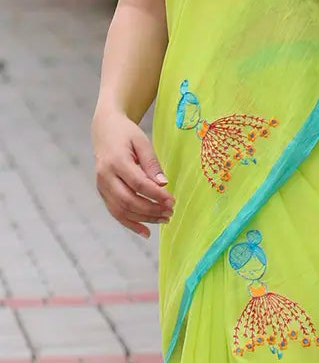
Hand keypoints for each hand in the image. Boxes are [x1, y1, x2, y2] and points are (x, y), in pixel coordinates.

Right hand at [92, 110, 173, 238]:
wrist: (105, 130)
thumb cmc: (126, 134)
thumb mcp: (142, 142)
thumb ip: (152, 164)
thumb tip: (163, 185)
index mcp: (116, 161)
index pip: (138, 184)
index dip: (156, 195)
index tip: (172, 200)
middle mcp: (105, 176)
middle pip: (128, 200)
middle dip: (151, 210)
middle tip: (170, 212)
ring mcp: (101, 186)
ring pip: (121, 210)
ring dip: (144, 218)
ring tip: (164, 220)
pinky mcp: (102, 193)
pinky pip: (115, 212)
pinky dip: (130, 224)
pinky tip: (146, 232)